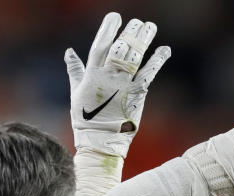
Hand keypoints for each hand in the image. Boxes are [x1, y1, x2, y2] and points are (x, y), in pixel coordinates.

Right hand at [66, 12, 170, 157]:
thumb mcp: (75, 92)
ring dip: (143, 40)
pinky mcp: (137, 94)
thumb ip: (75, 70)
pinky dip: (158, 60)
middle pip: (120, 48)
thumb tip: (69, 51)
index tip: (115, 17)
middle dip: (129, 33)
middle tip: (138, 22)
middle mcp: (108, 76)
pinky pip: (149, 73)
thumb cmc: (86, 119)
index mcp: (92, 74)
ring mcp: (123, 84)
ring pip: (134, 56)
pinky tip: (165, 50)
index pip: (100, 45)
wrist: (100, 140)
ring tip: (150, 27)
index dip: (108, 30)